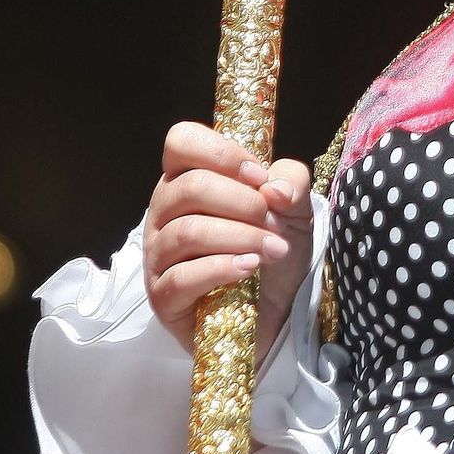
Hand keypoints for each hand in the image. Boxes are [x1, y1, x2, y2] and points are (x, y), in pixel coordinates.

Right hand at [145, 124, 314, 356]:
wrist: (278, 312)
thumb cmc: (275, 250)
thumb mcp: (296, 208)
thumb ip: (291, 181)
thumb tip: (275, 188)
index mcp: (188, 179)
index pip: (181, 141)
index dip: (221, 153)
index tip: (259, 177)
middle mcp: (164, 212)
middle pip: (189, 187)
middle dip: (242, 202)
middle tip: (273, 221)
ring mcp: (158, 254)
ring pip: (187, 231)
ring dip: (240, 237)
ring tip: (273, 249)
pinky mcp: (162, 296)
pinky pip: (182, 276)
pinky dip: (221, 268)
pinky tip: (249, 268)